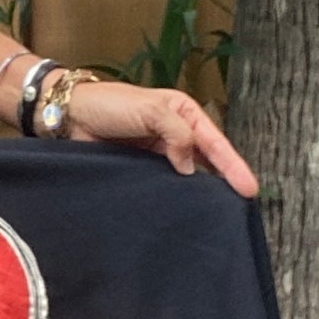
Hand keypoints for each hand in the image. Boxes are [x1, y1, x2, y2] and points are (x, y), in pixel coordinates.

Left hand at [60, 80, 258, 199]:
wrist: (70, 116)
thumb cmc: (109, 104)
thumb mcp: (150, 110)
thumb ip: (176, 134)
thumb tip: (189, 167)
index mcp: (184, 113)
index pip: (215, 143)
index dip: (233, 166)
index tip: (249, 189)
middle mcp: (175, 134)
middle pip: (206, 162)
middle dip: (224, 182)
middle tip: (241, 207)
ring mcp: (158, 154)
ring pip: (186, 176)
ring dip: (199, 192)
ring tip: (217, 214)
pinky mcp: (140, 170)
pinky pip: (163, 185)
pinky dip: (174, 196)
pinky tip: (182, 211)